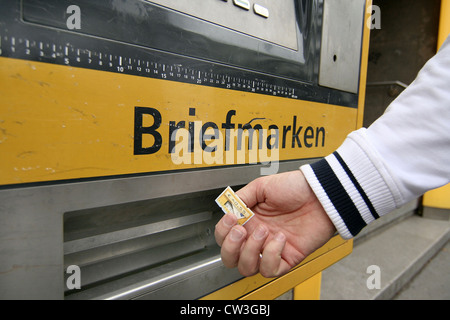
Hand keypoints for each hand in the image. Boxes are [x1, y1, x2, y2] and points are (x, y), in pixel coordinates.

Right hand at [214, 170, 335, 277]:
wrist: (320, 195)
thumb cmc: (296, 187)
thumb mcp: (263, 186)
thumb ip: (242, 197)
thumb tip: (228, 208)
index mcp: (248, 220)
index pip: (224, 235)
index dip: (223, 230)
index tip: (232, 218)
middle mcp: (256, 237)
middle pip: (230, 258)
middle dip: (230, 247)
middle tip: (242, 231)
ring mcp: (270, 249)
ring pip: (247, 268)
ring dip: (251, 251)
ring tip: (264, 231)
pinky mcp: (286, 258)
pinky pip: (270, 269)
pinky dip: (271, 256)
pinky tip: (280, 239)